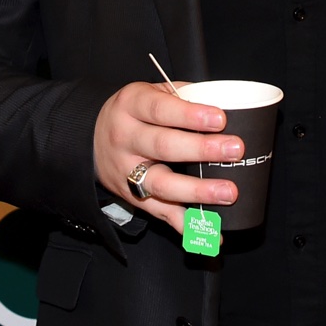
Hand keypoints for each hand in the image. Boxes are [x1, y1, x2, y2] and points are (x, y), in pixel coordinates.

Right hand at [93, 82, 242, 228]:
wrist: (90, 140)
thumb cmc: (134, 112)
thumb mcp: (151, 92)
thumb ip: (184, 95)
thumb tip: (229, 103)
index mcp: (131, 105)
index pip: (160, 109)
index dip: (190, 115)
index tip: (220, 119)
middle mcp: (126, 138)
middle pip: (163, 146)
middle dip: (202, 149)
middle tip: (235, 150)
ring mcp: (127, 172)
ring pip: (162, 184)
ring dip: (198, 191)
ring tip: (229, 192)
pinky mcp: (133, 198)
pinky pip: (162, 213)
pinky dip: (187, 226)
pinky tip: (212, 233)